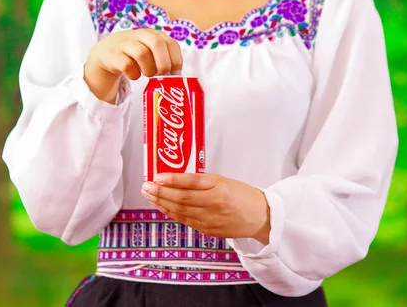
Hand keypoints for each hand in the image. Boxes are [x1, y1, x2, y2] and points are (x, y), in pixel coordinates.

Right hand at [84, 29, 182, 103]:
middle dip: (163, 63)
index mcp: (153, 35)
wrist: (105, 54)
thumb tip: (178, 78)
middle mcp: (140, 35)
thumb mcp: (151, 53)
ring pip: (141, 53)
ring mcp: (125, 43)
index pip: (171, 43)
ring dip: (148, 69)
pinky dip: (133, 74)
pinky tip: (134, 75)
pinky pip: (126, 64)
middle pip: (157, 44)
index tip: (175, 73)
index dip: (176, 59)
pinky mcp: (113, 54)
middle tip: (162, 75)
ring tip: (147, 74)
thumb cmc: (134, 56)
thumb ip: (164, 60)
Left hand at [141, 173, 270, 243]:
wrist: (260, 217)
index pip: (192, 182)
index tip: (157, 176)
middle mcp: (215, 203)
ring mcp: (210, 219)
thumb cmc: (244, 196)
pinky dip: (171, 213)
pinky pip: (185, 220)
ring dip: (162, 202)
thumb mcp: (225, 181)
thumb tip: (177, 179)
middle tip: (146, 186)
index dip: (173, 179)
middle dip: (160, 192)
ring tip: (149, 195)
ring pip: (180, 211)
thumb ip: (203, 181)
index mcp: (220, 187)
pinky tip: (162, 206)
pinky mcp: (208, 230)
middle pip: (182, 198)